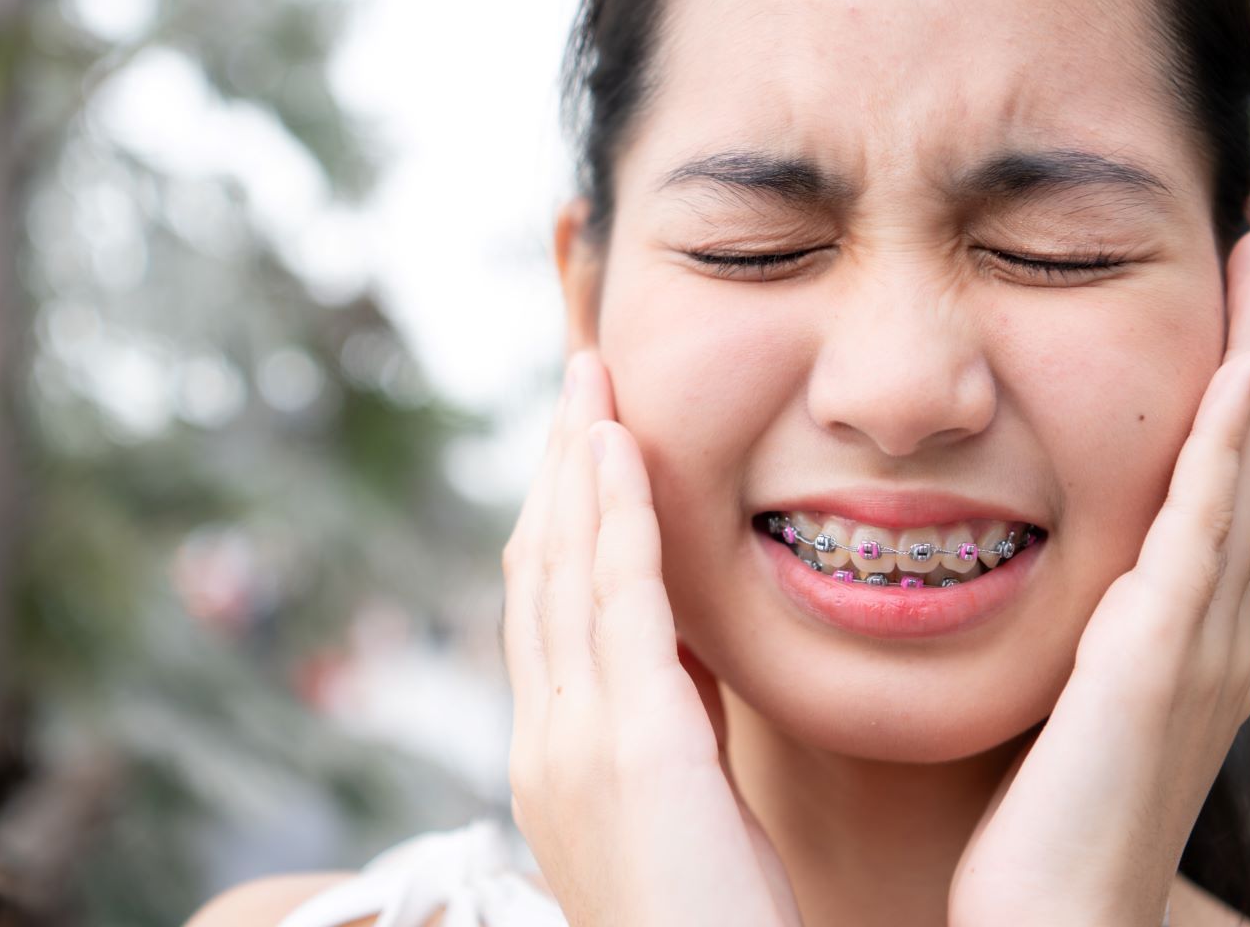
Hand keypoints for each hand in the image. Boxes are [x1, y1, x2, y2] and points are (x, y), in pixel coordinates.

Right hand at [500, 349, 803, 926]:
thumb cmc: (713, 921)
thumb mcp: (685, 798)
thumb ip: (672, 716)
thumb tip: (682, 643)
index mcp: (553, 754)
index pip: (544, 606)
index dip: (558, 512)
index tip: (579, 438)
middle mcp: (544, 738)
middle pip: (536, 569)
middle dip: (555, 466)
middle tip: (576, 377)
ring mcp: (574, 739)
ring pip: (561, 568)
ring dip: (575, 464)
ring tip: (589, 379)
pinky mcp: (631, 742)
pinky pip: (614, 600)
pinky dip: (612, 513)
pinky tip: (616, 446)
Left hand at [949, 228, 1249, 925]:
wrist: (1052, 922)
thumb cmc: (1037, 823)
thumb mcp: (1061, 694)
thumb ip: (1066, 625)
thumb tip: (1017, 561)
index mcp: (1185, 628)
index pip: (1220, 478)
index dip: (1234, 382)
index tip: (1230, 292)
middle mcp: (1214, 623)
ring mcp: (1201, 638)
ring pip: (1248, 470)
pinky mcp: (1161, 657)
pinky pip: (1205, 530)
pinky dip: (1230, 444)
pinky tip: (1243, 368)